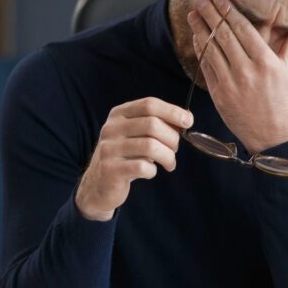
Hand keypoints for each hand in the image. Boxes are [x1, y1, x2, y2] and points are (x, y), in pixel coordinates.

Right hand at [75, 97, 192, 220]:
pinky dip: (153, 170)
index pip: (149, 104)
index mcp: (119, 114)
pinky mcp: (110, 169)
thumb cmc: (125, 156)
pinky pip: (142, 167)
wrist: (98, 184)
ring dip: (167, 156)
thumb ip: (156, 124)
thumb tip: (185, 119)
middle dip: (172, 138)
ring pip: (150, 146)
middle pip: (152, 124)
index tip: (188, 121)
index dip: (172, 111)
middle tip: (175, 150)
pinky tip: (150, 172)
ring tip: (169, 163)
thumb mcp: (136, 135)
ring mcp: (109, 148)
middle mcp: (111, 128)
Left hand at [187, 0, 287, 153]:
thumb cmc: (283, 103)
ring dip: (200, 29)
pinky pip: (206, 67)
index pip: (243, 29)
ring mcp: (230, 83)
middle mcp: (247, 71)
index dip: (229, 11)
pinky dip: (200, 50)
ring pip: (211, 49)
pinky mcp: (219, 95)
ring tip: (193, 13)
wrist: (272, 137)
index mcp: (266, 62)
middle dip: (210, 14)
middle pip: (224, 35)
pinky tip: (197, 37)